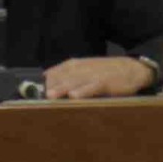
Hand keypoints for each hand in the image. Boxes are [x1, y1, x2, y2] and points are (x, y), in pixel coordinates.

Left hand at [42, 54, 162, 100]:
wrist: (132, 68)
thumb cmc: (105, 72)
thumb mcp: (85, 69)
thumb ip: (66, 75)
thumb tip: (45, 82)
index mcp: (75, 65)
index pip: (55, 72)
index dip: (44, 81)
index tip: (30, 91)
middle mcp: (82, 69)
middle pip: (63, 77)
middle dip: (50, 86)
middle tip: (37, 95)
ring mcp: (94, 75)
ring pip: (75, 82)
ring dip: (62, 88)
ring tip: (51, 96)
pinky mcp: (106, 83)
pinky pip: (93, 87)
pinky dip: (84, 91)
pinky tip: (75, 96)